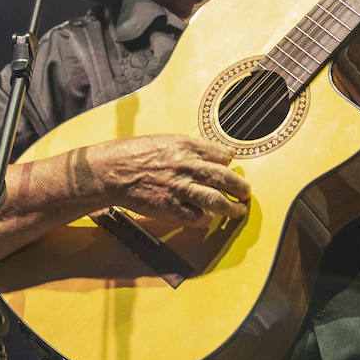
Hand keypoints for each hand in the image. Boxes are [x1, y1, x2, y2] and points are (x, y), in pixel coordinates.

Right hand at [90, 134, 250, 223]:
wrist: (113, 171)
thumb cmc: (137, 153)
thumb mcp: (167, 140)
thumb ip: (194, 148)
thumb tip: (222, 154)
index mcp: (186, 147)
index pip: (222, 155)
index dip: (229, 163)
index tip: (232, 168)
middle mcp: (186, 167)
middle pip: (226, 179)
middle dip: (241, 188)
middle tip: (246, 193)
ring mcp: (180, 189)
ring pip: (217, 201)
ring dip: (233, 208)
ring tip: (238, 210)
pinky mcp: (171, 208)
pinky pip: (198, 217)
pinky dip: (207, 219)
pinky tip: (209, 218)